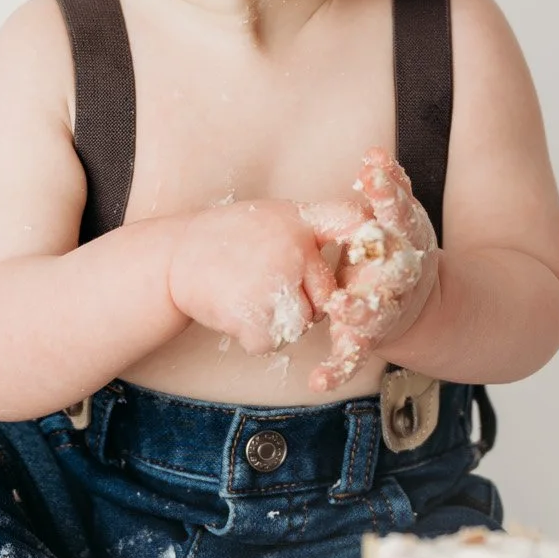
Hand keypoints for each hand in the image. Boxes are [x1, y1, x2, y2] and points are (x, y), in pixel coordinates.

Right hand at [167, 196, 370, 357]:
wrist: (173, 259)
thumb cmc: (221, 239)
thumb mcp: (270, 216)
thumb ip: (308, 227)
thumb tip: (356, 225)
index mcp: (298, 221)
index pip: (351, 221)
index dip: (371, 236)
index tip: (385, 245)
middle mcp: (294, 249)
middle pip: (326, 297)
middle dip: (304, 304)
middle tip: (266, 288)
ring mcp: (276, 282)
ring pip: (302, 324)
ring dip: (278, 323)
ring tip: (246, 296)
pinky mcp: (256, 314)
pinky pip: (272, 340)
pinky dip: (254, 337)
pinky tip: (234, 312)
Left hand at [304, 149, 438, 394]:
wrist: (420, 310)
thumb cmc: (396, 254)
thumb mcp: (399, 221)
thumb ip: (388, 190)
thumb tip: (374, 153)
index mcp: (405, 245)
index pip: (400, 215)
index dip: (388, 194)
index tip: (372, 173)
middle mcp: (399, 281)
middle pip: (394, 266)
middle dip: (380, 253)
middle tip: (363, 240)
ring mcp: (384, 313)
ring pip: (372, 314)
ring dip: (357, 311)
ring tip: (339, 308)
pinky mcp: (366, 342)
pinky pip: (348, 358)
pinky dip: (333, 371)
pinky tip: (316, 382)